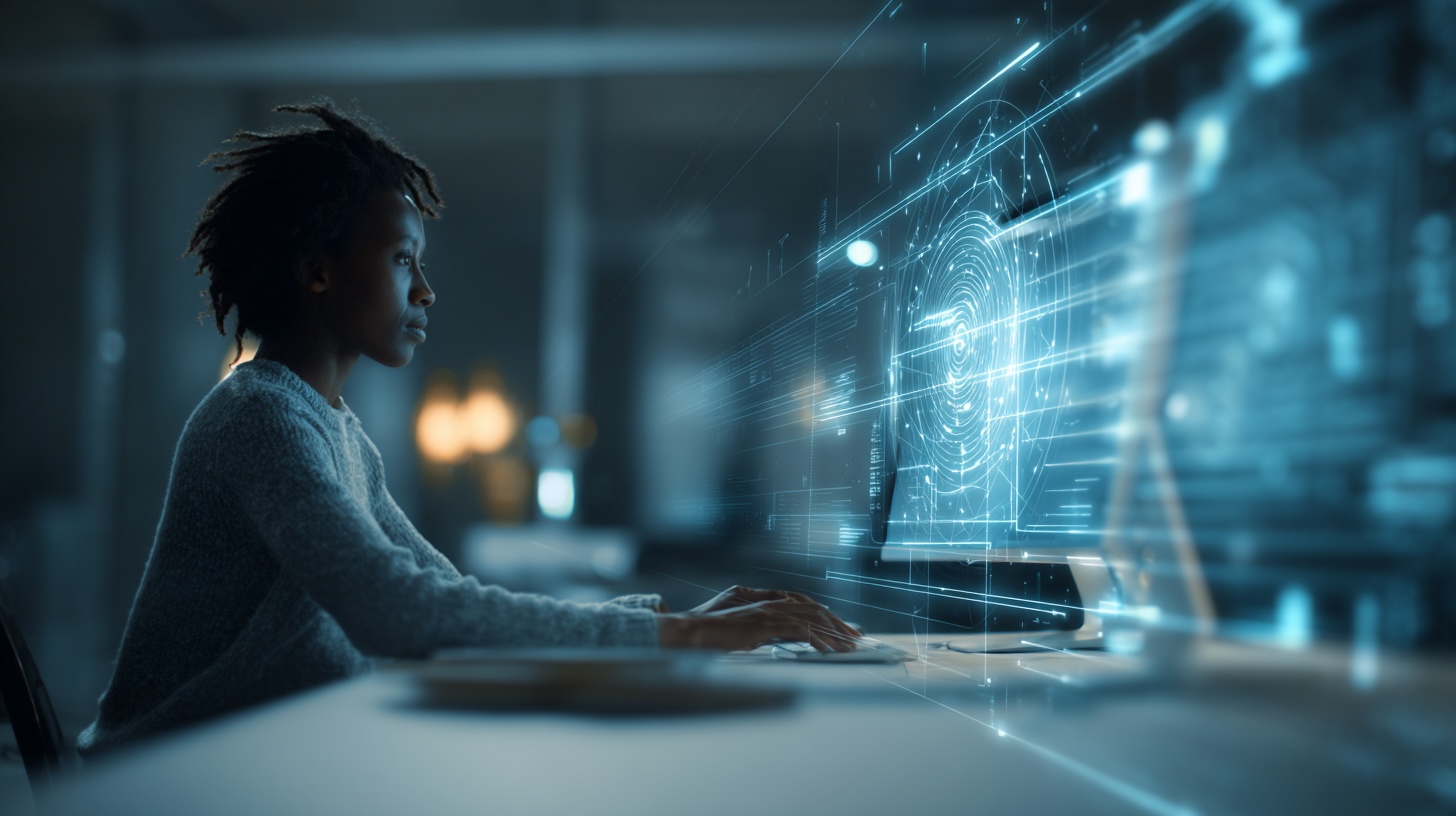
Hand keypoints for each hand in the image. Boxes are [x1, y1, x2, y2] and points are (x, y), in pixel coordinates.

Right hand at [657, 585, 862, 652]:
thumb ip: (759, 626)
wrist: (690, 632)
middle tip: (856, 637)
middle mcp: (769, 602)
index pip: (804, 605)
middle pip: (814, 609)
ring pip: (811, 619)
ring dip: (833, 633)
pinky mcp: (765, 625)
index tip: (841, 626)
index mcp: (765, 601)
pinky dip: (818, 641)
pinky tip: (829, 652)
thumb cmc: (710, 632)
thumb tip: (774, 634)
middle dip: (838, 623)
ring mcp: (768, 612)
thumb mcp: (740, 626)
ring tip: (849, 646)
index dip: (825, 614)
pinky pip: (800, 632)